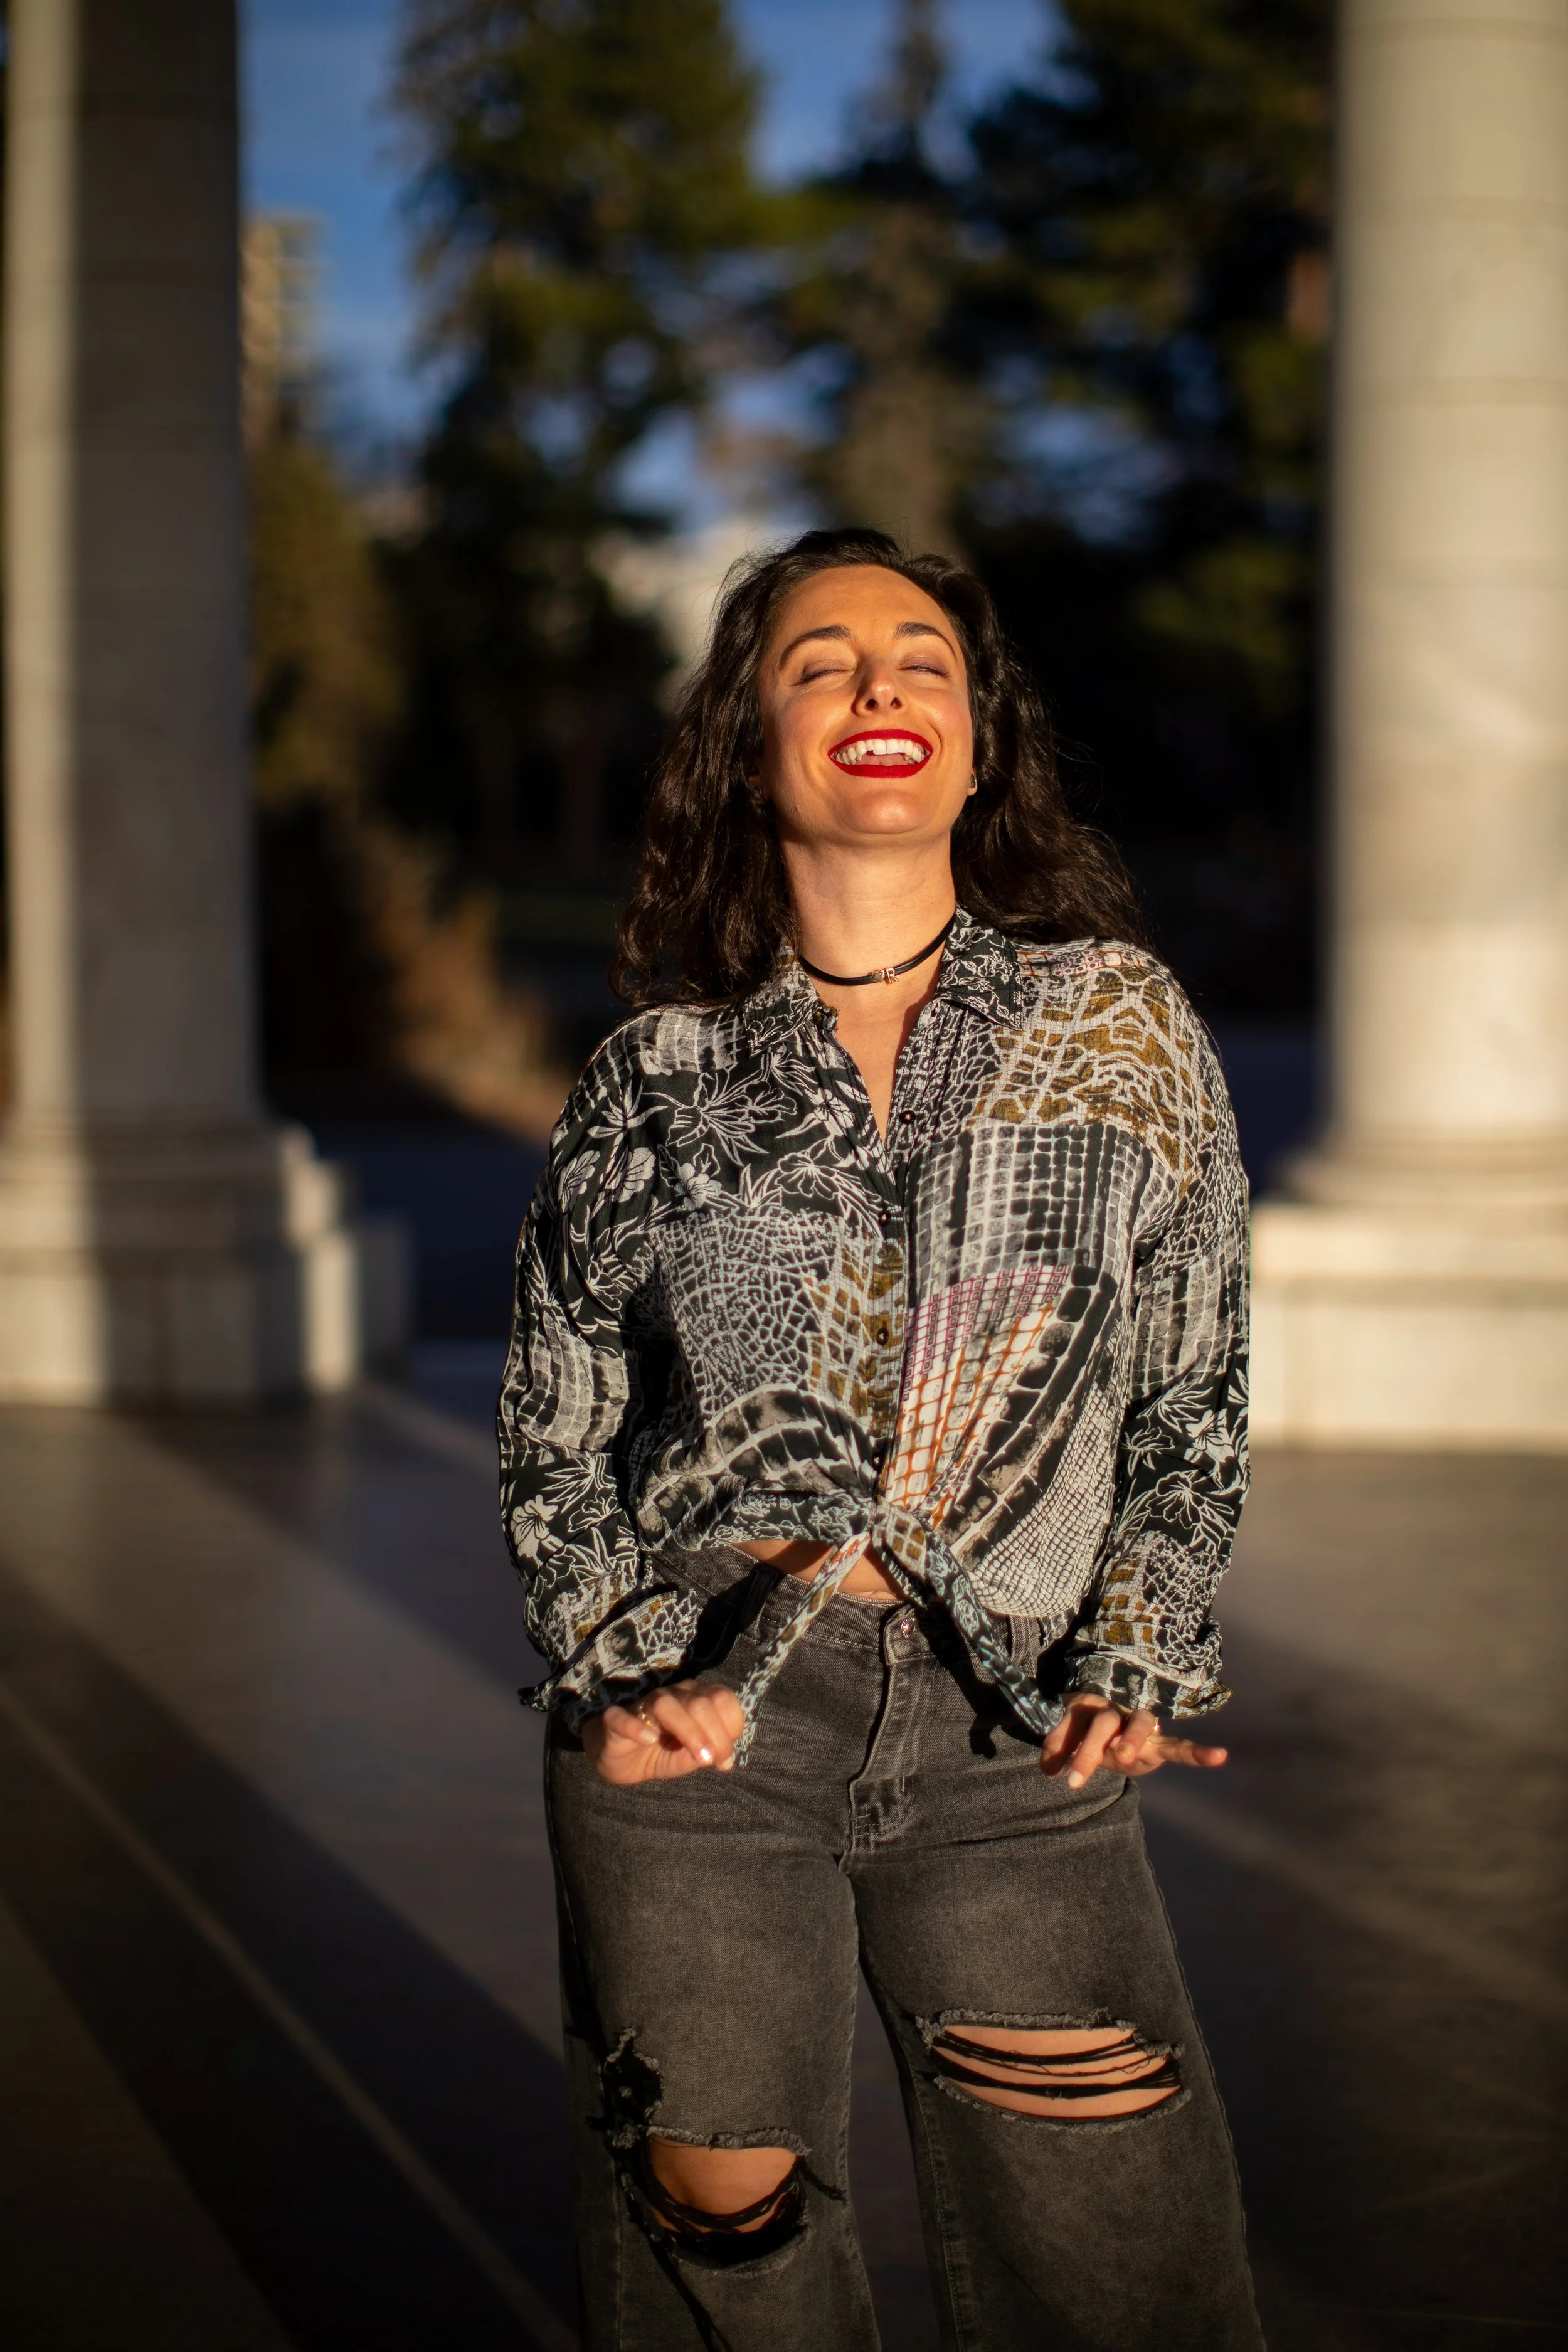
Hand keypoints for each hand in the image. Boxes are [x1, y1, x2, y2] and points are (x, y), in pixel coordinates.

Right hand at [582, 1679, 746, 1787]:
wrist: (620, 1758)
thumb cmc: (660, 1753)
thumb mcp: (686, 1759)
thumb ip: (705, 1754)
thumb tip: (725, 1759)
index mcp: (696, 1698)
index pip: (723, 1699)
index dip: (731, 1727)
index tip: (724, 1760)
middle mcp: (673, 1696)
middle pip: (700, 1703)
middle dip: (715, 1734)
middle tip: (712, 1763)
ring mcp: (643, 1705)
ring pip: (667, 1706)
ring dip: (689, 1731)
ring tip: (700, 1758)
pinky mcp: (615, 1718)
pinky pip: (623, 1717)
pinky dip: (637, 1727)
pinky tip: (649, 1741)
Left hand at [1041, 1695, 1227, 1786]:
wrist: (1118, 1721)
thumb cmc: (1090, 1728)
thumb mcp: (1071, 1735)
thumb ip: (1058, 1747)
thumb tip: (1046, 1769)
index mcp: (1089, 1706)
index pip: (1073, 1722)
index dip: (1061, 1744)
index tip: (1052, 1771)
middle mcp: (1116, 1710)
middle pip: (1104, 1722)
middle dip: (1091, 1749)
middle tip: (1074, 1779)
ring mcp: (1139, 1724)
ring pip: (1139, 1723)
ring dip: (1131, 1739)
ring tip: (1124, 1757)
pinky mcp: (1159, 1742)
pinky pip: (1180, 1745)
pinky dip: (1198, 1752)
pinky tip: (1220, 1756)